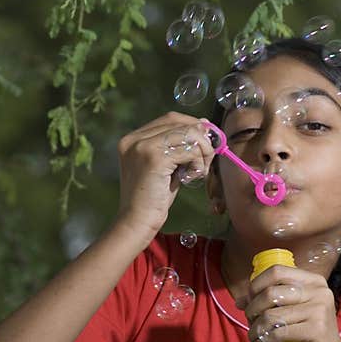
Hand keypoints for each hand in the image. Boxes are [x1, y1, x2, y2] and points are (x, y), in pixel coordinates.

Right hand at [115, 112, 215, 235]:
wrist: (137, 222)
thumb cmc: (153, 199)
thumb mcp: (165, 167)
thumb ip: (179, 147)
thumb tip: (204, 126)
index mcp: (133, 139)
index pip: (170, 119)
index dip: (193, 126)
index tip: (207, 140)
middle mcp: (134, 139)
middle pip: (180, 123)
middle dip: (201, 139)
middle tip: (207, 159)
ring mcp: (142, 146)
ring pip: (188, 135)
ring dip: (202, 152)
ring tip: (198, 171)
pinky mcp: (154, 158)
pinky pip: (189, 150)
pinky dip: (198, 163)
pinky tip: (192, 177)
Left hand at [238, 264, 340, 341]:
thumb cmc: (308, 334)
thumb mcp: (293, 312)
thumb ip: (273, 302)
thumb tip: (240, 301)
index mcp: (313, 281)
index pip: (277, 271)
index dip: (256, 284)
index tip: (248, 300)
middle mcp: (319, 292)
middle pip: (271, 293)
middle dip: (252, 309)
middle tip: (249, 322)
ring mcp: (319, 311)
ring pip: (272, 315)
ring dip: (254, 329)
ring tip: (252, 338)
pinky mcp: (317, 331)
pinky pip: (279, 334)